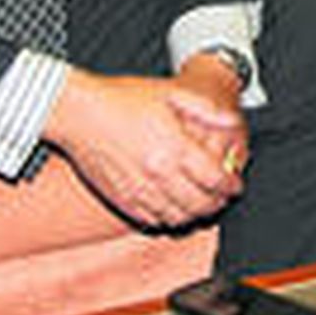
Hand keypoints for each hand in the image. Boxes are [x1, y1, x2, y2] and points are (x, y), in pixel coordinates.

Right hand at [46, 69, 246, 226]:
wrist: (80, 113)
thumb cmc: (122, 99)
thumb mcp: (171, 93)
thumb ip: (205, 109)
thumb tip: (231, 121)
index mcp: (175, 148)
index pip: (215, 179)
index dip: (231, 185)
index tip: (235, 185)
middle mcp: (158, 174)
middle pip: (200, 204)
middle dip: (218, 203)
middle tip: (222, 197)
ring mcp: (138, 191)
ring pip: (178, 218)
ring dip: (195, 215)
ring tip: (201, 204)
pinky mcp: (121, 199)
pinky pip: (151, 220)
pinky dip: (168, 219)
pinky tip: (172, 208)